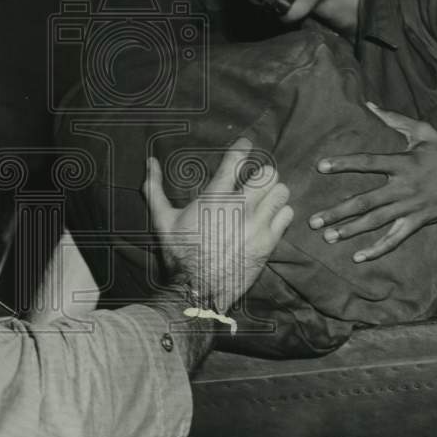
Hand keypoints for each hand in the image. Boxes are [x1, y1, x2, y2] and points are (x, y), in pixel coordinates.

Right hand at [143, 137, 293, 310]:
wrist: (197, 290)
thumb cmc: (179, 254)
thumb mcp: (163, 220)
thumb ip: (155, 189)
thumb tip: (149, 162)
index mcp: (214, 197)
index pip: (236, 160)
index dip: (243, 148)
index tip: (246, 145)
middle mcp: (239, 207)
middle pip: (267, 173)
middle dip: (262, 174)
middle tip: (256, 181)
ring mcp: (257, 225)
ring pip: (281, 191)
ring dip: (274, 193)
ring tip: (266, 199)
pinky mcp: (268, 242)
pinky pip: (287, 215)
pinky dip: (281, 214)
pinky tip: (271, 218)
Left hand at [308, 102, 436, 261]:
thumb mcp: (424, 132)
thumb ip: (395, 119)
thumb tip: (369, 105)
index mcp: (403, 163)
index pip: (368, 163)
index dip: (344, 164)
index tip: (320, 166)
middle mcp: (404, 188)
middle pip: (365, 202)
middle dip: (338, 212)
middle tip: (313, 220)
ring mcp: (410, 207)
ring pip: (375, 222)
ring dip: (350, 231)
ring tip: (327, 237)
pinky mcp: (417, 222)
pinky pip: (395, 239)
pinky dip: (377, 250)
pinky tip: (358, 257)